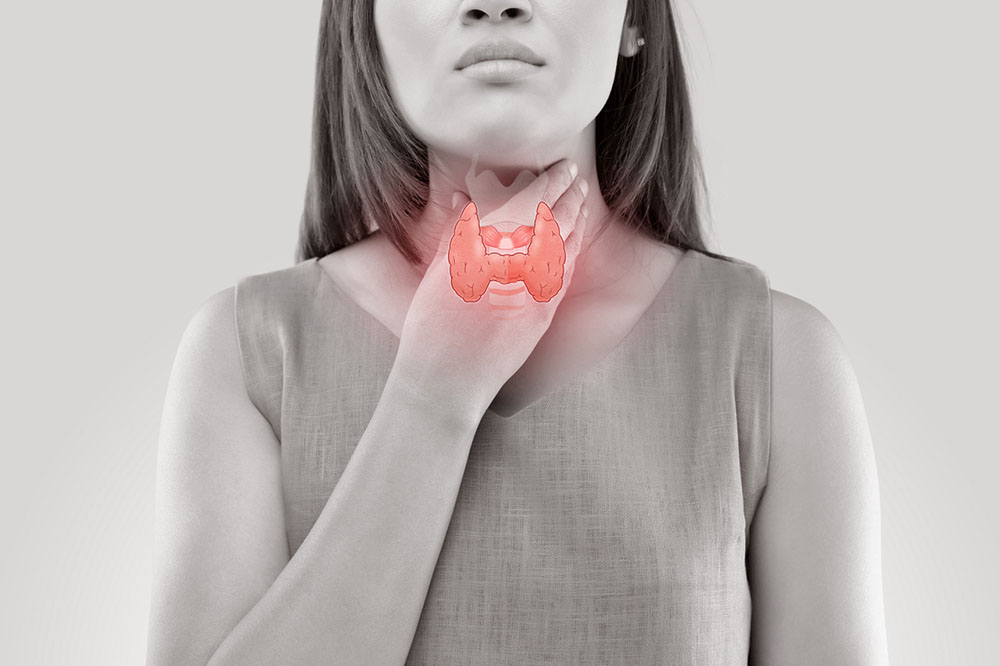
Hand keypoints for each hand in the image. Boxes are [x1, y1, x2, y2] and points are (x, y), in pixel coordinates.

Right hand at [392, 158, 589, 412]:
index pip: (531, 202)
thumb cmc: (432, 324)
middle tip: (577, 176)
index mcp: (490, 247)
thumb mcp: (438, 270)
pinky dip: (573, 249)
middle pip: (555, 219)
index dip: (552, 180)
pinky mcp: (545, 313)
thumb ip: (458, 230)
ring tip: (581, 198)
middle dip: (570, 194)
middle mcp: (518, 265)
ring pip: (566, 244)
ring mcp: (536, 289)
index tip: (563, 165)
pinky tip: (576, 238)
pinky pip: (566, 273)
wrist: (448, 378)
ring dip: (577, 217)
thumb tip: (465, 198)